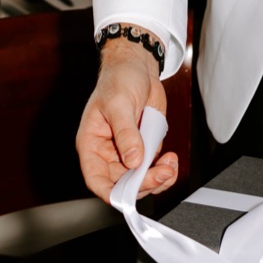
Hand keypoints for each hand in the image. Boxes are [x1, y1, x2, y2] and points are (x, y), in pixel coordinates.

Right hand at [76, 36, 177, 201]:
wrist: (138, 67)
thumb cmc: (119, 79)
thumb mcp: (120, 105)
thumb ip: (126, 134)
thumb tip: (134, 161)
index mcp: (92, 144)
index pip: (96, 179)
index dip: (111, 193)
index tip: (130, 196)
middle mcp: (108, 152)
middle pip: (123, 184)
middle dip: (144, 183)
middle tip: (162, 171)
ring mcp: (127, 152)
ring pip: (140, 181)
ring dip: (158, 178)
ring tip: (170, 164)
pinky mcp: (144, 148)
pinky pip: (153, 169)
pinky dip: (164, 169)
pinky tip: (171, 158)